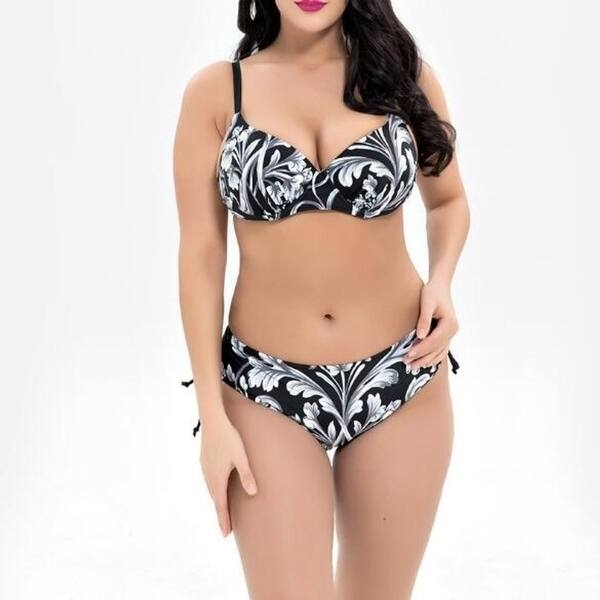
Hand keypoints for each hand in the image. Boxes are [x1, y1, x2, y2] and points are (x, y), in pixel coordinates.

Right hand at [199, 413, 257, 536]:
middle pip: (215, 499)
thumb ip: (247, 475)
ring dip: (217, 500)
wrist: (212, 419)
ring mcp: (205, 467)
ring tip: (222, 509)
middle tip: (225, 528)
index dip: (224, 520)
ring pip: (211, 489)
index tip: (225, 534)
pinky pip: (209, 479)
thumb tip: (253, 493)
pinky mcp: (205, 459)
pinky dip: (214, 489)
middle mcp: (209, 475)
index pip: (221, 505)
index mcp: (218, 478)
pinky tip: (217, 486)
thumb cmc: (229, 437)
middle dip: (221, 513)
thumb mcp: (241, 456)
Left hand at [405, 280, 458, 370]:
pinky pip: (441, 349)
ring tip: (412, 366)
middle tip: (407, 364)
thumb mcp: (427, 302)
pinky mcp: (446, 334)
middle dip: (422, 357)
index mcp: (450, 323)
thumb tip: (420, 336)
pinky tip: (423, 362)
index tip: (409, 354)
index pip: (434, 341)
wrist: (440, 286)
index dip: (421, 349)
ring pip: (439, 352)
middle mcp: (453, 330)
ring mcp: (451, 333)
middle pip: (436, 349)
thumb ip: (424, 319)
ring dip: (426, 360)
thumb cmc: (432, 292)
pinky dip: (432, 357)